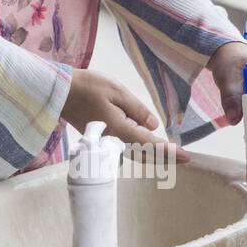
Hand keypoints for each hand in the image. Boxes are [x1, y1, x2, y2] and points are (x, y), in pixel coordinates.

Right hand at [60, 68, 187, 162]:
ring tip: (168, 151)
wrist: (59, 91)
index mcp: (120, 130)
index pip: (151, 145)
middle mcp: (113, 141)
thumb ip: (137, 109)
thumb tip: (153, 126)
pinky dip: (138, 147)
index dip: (170, 152)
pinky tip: (145, 141)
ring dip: (151, 153)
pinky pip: (124, 146)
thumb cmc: (87, 87)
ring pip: (134, 152)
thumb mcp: (118, 92)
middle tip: (183, 159)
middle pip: (144, 155)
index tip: (187, 157)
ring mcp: (105, 141)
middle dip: (164, 158)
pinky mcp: (99, 138)